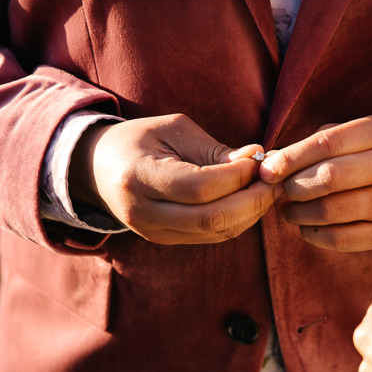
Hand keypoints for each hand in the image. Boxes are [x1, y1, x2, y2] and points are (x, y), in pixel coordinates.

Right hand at [69, 114, 280, 243]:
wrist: (96, 168)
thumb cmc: (139, 139)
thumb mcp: (174, 130)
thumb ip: (215, 151)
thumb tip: (259, 159)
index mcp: (139, 177)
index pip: (201, 188)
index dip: (239, 176)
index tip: (260, 158)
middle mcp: (144, 213)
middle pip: (212, 219)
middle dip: (254, 200)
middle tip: (275, 180)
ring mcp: (154, 233)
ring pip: (217, 233)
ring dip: (251, 212)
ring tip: (267, 187)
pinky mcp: (166, 240)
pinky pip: (213, 237)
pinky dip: (239, 219)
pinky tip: (251, 199)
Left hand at [259, 116, 371, 250]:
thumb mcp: (358, 134)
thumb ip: (317, 143)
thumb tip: (271, 164)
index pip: (326, 144)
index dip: (290, 159)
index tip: (266, 170)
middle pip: (328, 178)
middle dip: (293, 187)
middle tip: (281, 191)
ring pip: (330, 212)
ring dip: (298, 213)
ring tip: (288, 209)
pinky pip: (341, 239)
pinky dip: (313, 235)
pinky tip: (307, 226)